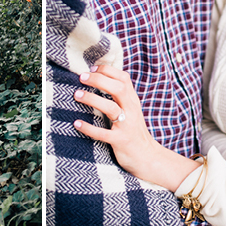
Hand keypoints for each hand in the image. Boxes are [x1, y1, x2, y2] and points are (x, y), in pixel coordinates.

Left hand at [72, 65, 195, 190]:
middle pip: (118, 88)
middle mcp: (131, 111)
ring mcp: (126, 126)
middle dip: (99, 80)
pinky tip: (77, 123)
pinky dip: (89, 128)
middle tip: (81, 77)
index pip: (123, 78)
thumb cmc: (134, 131)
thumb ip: (120, 96)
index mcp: (132, 101)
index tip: (92, 68)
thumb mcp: (131, 110)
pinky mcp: (120, 141)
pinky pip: (103, 134)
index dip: (108, 70)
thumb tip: (101, 78)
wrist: (148, 157)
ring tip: (77, 95)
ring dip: (92, 99)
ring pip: (111, 108)